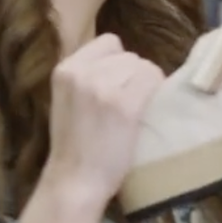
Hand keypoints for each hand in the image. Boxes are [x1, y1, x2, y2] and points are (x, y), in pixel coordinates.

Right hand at [42, 33, 166, 204]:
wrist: (74, 181)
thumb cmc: (75, 145)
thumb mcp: (69, 98)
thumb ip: (89, 76)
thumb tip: (126, 60)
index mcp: (65, 68)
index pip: (109, 42)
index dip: (119, 62)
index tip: (118, 85)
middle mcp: (82, 72)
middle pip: (129, 55)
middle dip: (133, 77)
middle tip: (127, 104)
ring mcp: (103, 87)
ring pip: (144, 67)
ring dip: (146, 86)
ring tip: (134, 112)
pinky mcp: (124, 105)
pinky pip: (153, 82)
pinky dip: (156, 94)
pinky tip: (146, 112)